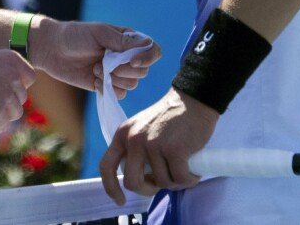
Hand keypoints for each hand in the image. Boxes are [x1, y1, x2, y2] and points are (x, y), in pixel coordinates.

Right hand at [0, 46, 35, 135]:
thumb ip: (0, 74)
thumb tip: (10, 95)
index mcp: (12, 59)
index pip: (29, 78)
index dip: (18, 86)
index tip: (6, 91)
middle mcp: (14, 76)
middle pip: (20, 97)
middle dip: (8, 102)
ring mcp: (7, 94)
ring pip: (15, 112)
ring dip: (3, 116)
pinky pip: (3, 124)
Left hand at [29, 17, 159, 95]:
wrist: (52, 50)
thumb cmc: (75, 35)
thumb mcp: (99, 33)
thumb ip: (122, 41)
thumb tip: (148, 43)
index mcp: (127, 40)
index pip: (152, 51)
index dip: (148, 59)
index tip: (132, 62)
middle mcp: (125, 57)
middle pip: (143, 72)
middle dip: (124, 70)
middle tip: (104, 62)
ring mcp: (116, 72)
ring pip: (132, 85)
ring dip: (113, 79)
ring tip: (95, 69)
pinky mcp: (105, 85)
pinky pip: (119, 94)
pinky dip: (107, 89)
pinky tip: (94, 80)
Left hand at [99, 87, 218, 204]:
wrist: (193, 99)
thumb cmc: (171, 118)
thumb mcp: (142, 128)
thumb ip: (135, 149)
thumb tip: (140, 179)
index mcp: (123, 134)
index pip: (106, 166)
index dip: (111, 187)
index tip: (119, 199)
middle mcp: (134, 139)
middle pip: (133, 182)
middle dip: (148, 189)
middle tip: (162, 183)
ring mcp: (153, 144)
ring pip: (162, 182)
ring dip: (175, 181)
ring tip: (183, 167)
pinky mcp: (174, 150)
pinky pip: (180, 179)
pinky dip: (189, 179)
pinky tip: (193, 170)